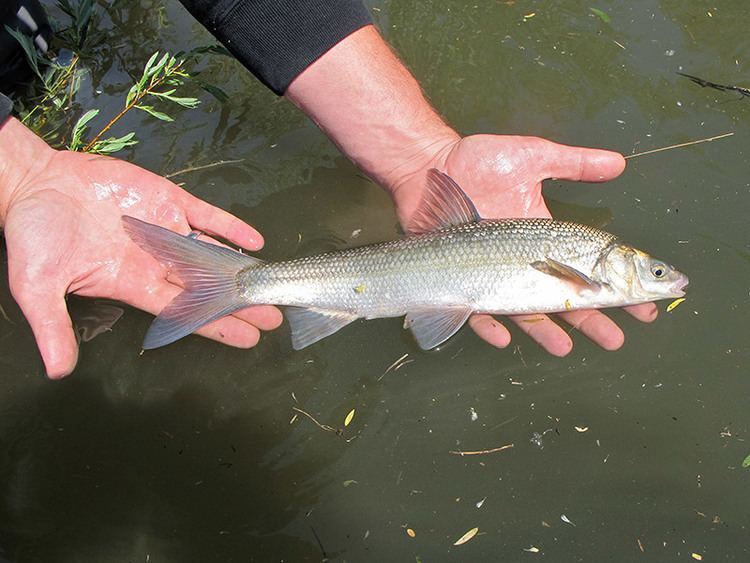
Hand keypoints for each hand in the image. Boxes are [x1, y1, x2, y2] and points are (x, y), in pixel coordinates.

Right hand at [1, 119, 281, 378]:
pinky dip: (229, 227)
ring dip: (243, 269)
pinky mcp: (167, 200)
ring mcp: (166, 229)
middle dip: (241, 303)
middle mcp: (156, 261)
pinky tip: (254, 241)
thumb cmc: (33, 233)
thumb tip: (58, 371)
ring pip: (213, 253)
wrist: (33, 182)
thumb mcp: (36, 285)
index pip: (184, 312)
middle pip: (208, 287)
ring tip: (273, 285)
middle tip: (274, 318)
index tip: (248, 339)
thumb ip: (52, 326)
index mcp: (132, 283)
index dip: (216, 325)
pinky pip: (205, 216)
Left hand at [389, 134, 656, 355]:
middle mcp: (524, 261)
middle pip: (564, 297)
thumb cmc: (480, 161)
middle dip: (591, 320)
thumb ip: (574, 163)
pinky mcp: (461, 279)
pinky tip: (503, 336)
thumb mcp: (534, 156)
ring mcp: (492, 273)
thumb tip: (621, 163)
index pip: (590, 268)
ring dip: (545, 331)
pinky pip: (475, 309)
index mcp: (546, 237)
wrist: (429, 164)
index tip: (643, 305)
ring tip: (567, 347)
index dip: (616, 288)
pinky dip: (487, 324)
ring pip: (524, 310)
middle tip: (616, 340)